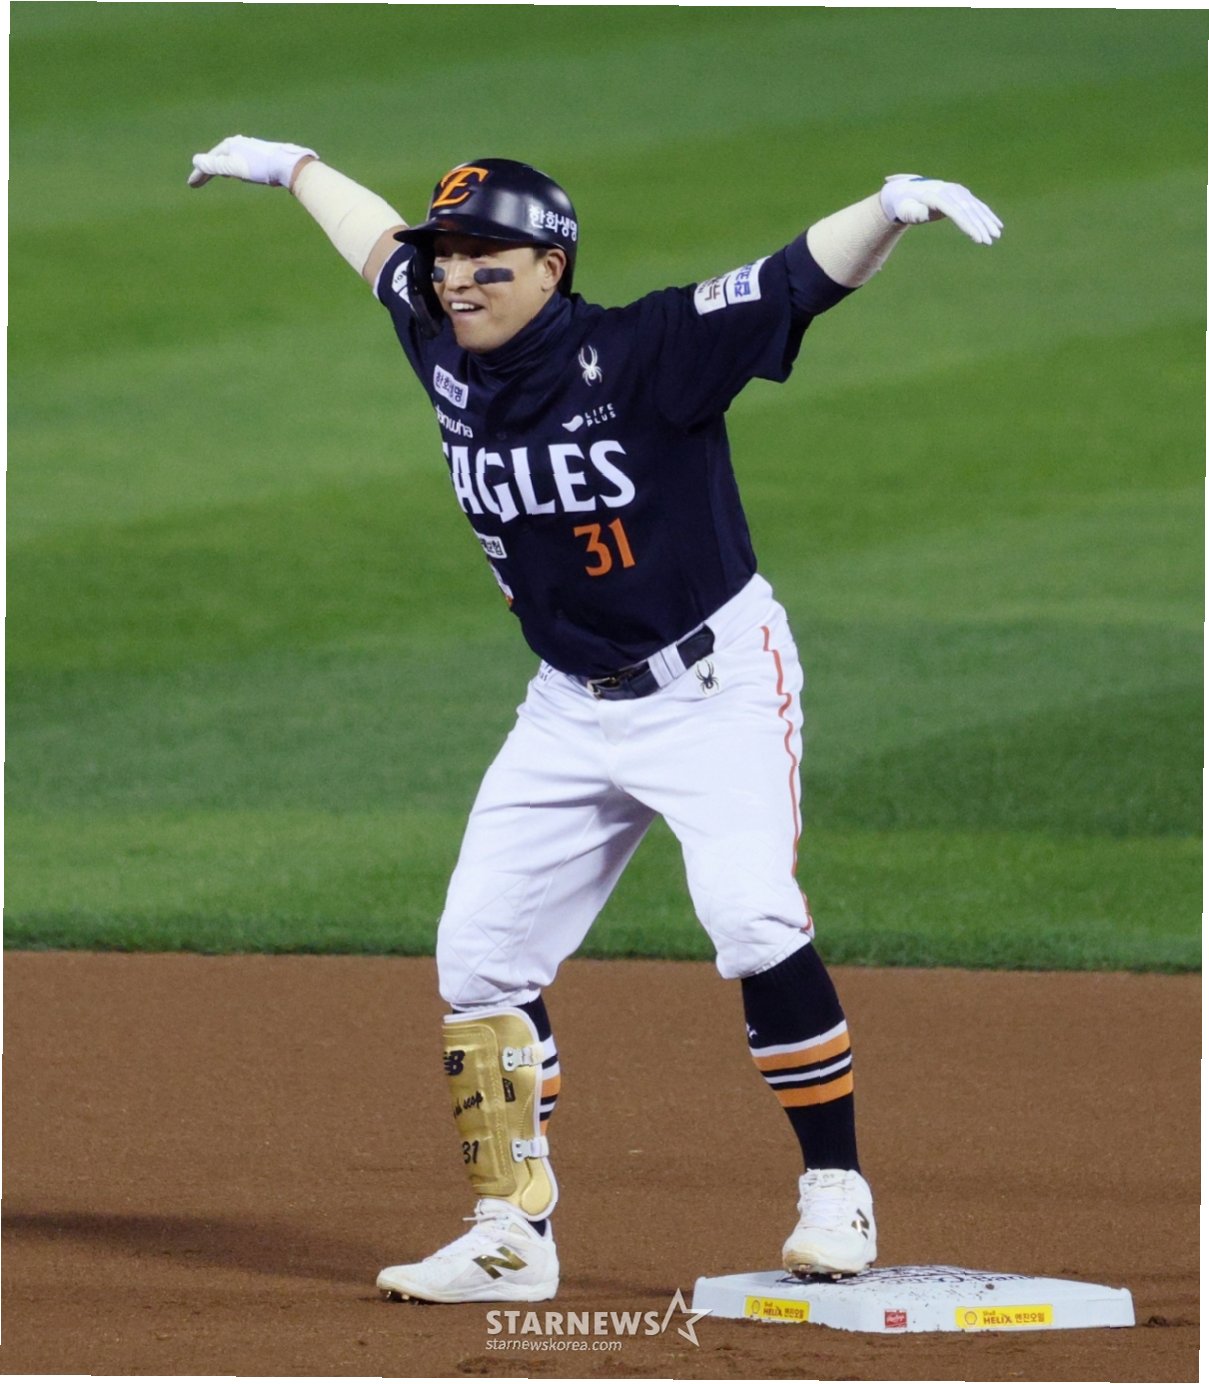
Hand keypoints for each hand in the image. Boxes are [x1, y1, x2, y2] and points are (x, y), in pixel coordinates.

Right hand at [188, 135, 317, 189]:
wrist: (287, 165)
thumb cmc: (260, 167)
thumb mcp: (234, 167)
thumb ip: (215, 165)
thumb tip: (195, 161)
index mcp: (229, 145)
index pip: (209, 160)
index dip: (199, 173)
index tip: (191, 185)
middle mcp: (238, 143)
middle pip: (218, 158)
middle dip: (207, 170)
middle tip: (197, 183)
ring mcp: (250, 147)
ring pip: (229, 159)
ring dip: (219, 167)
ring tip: (215, 176)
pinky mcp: (260, 154)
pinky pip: (240, 161)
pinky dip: (233, 168)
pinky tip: (239, 172)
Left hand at [879, 174, 1002, 245]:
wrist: (905, 192)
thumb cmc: (904, 206)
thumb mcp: (905, 210)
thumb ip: (914, 213)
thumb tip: (924, 214)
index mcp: (936, 196)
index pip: (956, 212)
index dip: (967, 225)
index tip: (977, 238)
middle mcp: (949, 191)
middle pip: (968, 210)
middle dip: (980, 226)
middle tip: (989, 241)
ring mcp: (957, 191)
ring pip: (975, 207)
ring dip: (987, 222)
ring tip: (996, 236)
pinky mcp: (961, 193)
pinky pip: (976, 205)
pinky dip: (987, 215)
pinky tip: (997, 226)